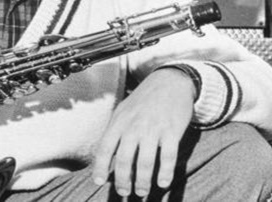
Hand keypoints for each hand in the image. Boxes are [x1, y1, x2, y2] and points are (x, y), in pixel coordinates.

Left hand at [92, 68, 195, 197]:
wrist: (169, 82)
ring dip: (142, 181)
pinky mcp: (172, 131)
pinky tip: (162, 182)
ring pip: (145, 162)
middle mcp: (134, 126)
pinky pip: (168, 156)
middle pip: (123, 159)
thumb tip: (106, 157)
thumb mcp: (123, 111)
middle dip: (122, 180)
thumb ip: (115, 131)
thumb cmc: (143, 100)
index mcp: (119, 122)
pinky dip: (165, 172)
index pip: (105, 148)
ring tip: (141, 191)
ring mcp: (153, 129)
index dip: (100, 167)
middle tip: (124, 192)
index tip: (99, 182)